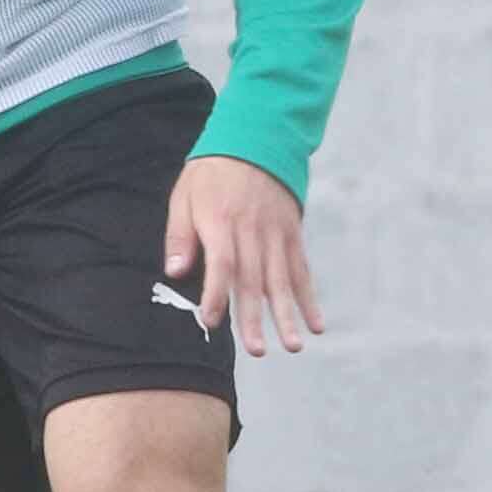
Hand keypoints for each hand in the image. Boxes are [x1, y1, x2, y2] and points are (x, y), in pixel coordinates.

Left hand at [163, 155, 321, 357]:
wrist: (257, 139)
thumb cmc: (212, 174)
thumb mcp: (184, 196)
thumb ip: (180, 235)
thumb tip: (175, 272)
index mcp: (222, 223)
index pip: (221, 264)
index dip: (216, 293)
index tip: (211, 321)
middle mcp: (252, 232)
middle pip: (254, 280)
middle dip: (254, 317)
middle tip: (256, 351)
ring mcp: (277, 235)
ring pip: (282, 280)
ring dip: (287, 315)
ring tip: (292, 345)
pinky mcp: (293, 235)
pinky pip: (302, 271)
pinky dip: (310, 298)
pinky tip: (316, 323)